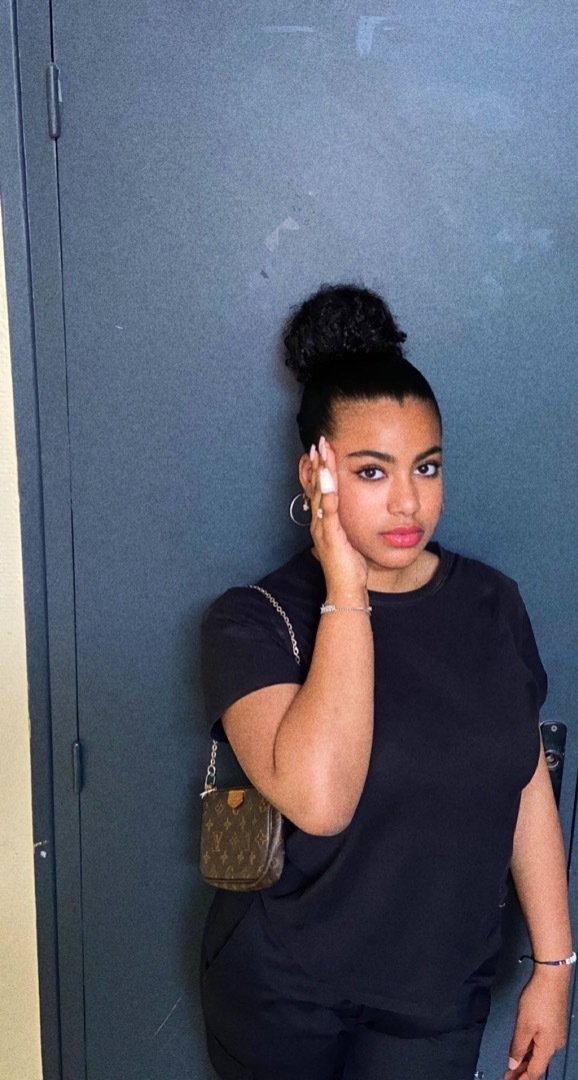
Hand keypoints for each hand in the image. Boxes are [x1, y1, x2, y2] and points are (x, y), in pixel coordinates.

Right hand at [308, 436, 367, 599]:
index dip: (318, 469)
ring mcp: (322, 530)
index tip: (320, 449)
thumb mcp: (350, 539)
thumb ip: (349, 524)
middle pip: (315, 487)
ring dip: (320, 471)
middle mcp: (319, 523)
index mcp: (324, 522)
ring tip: (322, 451)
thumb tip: (358, 510)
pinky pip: (328, 511)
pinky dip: (328, 493)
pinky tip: (330, 478)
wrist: (346, 591)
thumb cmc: (351, 568)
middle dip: (317, 463)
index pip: (318, 489)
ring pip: (319, 494)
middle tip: (318, 441)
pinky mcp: (330, 538)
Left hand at [503, 968, 570, 1079]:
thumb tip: (514, 1064)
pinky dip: (531, 1049)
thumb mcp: (524, 1025)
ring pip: (539, 1054)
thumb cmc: (537, 1001)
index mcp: (548, 1047)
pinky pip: (541, 1043)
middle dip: (522, 1072)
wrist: (552, 978)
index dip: (521, 1079)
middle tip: (507, 1076)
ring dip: (526, 1060)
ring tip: (512, 1067)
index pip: (535, 1072)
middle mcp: (555, 1044)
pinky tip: (523, 1049)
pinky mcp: (554, 1025)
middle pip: (538, 1064)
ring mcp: (556, 1034)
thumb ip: (518, 1046)